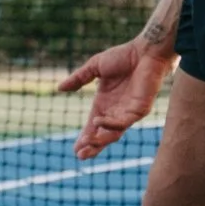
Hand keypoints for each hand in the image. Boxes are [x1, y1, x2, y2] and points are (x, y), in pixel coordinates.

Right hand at [56, 39, 172, 159]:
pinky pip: (124, 122)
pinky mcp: (140, 109)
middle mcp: (116, 111)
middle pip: (103, 135)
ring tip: (87, 144)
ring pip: (114, 133)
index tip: (75, 148)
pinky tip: (98, 122)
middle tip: (80, 155)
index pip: (93, 126)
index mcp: (105, 103)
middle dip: (92, 146)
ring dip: (100, 140)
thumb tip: (60, 88)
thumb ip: (79, 78)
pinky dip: (110, 124)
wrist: (144, 50)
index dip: (85, 137)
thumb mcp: (95, 67)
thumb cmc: (123, 56)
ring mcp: (129, 112)